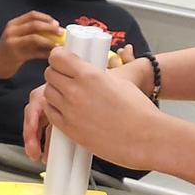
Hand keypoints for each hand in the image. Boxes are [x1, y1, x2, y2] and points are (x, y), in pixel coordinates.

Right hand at [0, 11, 62, 79]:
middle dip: (50, 28)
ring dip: (49, 41)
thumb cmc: (10, 50)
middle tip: (61, 33)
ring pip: (35, 38)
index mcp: (13, 23)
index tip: (56, 23)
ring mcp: (12, 42)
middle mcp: (12, 30)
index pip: (32, 15)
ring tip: (59, 45)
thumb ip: (32, 33)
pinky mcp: (15, 55)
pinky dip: (44, 53)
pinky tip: (51, 55)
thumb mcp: (18, 37)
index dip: (46, 18)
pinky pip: (34, 53)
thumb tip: (55, 32)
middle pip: (34, 25)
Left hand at [27, 47, 170, 171]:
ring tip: (66, 93)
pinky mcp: (69, 129)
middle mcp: (76, 91)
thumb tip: (83, 70)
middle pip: (50, 74)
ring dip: (54, 91)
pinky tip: (64, 108)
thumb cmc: (138, 109)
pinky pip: (50, 113)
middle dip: (56, 73)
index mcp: (89, 74)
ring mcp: (70, 111)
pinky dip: (55, 108)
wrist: (145, 137)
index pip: (58, 57)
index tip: (61, 59)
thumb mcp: (118, 80)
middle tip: (64, 76)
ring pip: (48, 93)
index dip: (58, 57)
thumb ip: (96, 74)